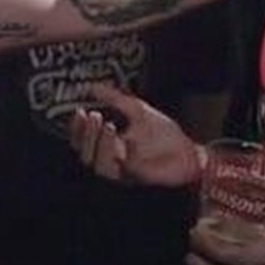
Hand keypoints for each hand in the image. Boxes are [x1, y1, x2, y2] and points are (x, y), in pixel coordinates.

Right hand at [69, 83, 201, 186]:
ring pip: (99, 165)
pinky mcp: (138, 177)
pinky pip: (124, 170)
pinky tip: (125, 143)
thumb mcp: (136, 109)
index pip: (83, 140)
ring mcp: (124, 171)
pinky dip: (122, 157)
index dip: (76, 128)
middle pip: (86, 154)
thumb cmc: (164, 136)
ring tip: (108, 126)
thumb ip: (113, 98)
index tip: (79, 111)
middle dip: (86, 135)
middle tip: (93, 116)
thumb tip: (91, 88)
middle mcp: (112, 160)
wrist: (189, 153)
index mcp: (109, 146)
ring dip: (101, 145)